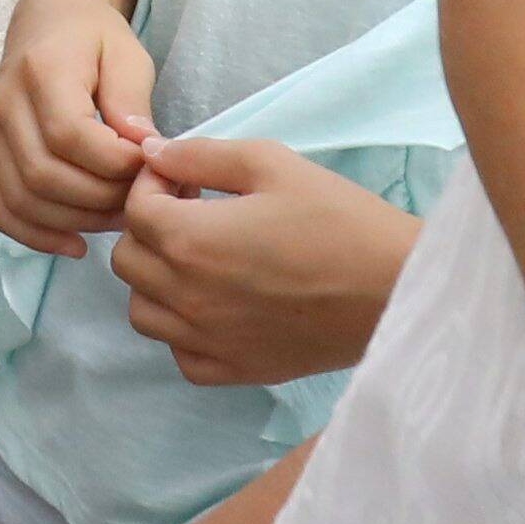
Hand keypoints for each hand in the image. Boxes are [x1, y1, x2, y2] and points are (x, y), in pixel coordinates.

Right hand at [0, 0, 156, 251]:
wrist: (47, 21)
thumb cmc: (94, 37)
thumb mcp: (128, 54)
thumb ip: (132, 101)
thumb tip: (141, 150)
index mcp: (41, 71)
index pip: (69, 136)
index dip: (114, 164)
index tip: (150, 166)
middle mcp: (4, 104)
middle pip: (44, 175)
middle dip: (101, 199)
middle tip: (141, 200)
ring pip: (22, 199)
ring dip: (76, 221)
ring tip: (117, 218)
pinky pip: (2, 210)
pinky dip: (37, 236)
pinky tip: (76, 244)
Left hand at [108, 137, 413, 390]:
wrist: (397, 288)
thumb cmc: (341, 220)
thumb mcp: (273, 164)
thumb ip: (203, 155)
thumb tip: (153, 152)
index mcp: (189, 240)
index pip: (134, 209)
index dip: (152, 185)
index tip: (186, 180)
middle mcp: (186, 296)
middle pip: (128, 260)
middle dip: (149, 230)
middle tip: (193, 213)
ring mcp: (207, 340)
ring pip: (143, 312)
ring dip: (157, 281)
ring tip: (201, 260)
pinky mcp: (234, 371)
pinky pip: (179, 354)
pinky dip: (184, 330)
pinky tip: (218, 305)